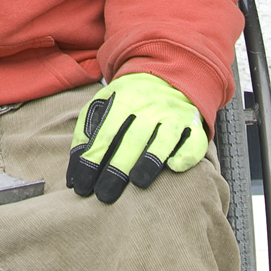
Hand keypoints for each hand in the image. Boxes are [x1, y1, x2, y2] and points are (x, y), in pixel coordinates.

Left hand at [66, 73, 206, 203]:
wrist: (168, 76)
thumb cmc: (130, 98)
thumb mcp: (105, 102)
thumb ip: (88, 129)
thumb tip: (76, 167)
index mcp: (125, 99)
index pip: (106, 133)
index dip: (93, 159)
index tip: (82, 185)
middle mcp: (151, 106)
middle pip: (133, 138)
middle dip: (117, 167)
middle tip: (104, 194)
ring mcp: (174, 115)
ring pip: (164, 139)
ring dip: (150, 160)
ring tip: (138, 183)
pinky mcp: (194, 125)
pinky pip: (194, 142)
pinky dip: (186, 154)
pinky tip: (173, 166)